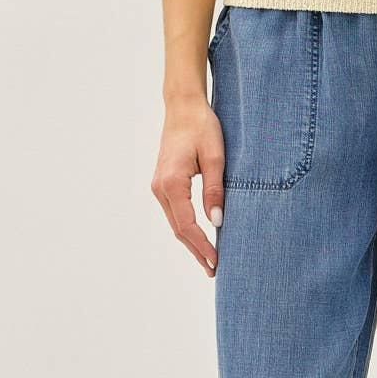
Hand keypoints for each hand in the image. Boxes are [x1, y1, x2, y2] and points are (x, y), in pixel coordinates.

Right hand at [152, 96, 225, 276]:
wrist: (183, 108)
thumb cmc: (202, 127)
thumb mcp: (215, 157)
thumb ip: (215, 190)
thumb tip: (217, 222)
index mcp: (172, 183)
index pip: (187, 225)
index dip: (202, 246)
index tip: (216, 261)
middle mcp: (160, 188)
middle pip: (178, 229)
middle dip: (196, 251)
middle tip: (215, 270)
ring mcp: (159, 186)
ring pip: (175, 223)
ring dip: (191, 242)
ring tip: (209, 260)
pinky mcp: (163, 184)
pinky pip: (175, 213)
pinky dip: (187, 228)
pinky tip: (200, 237)